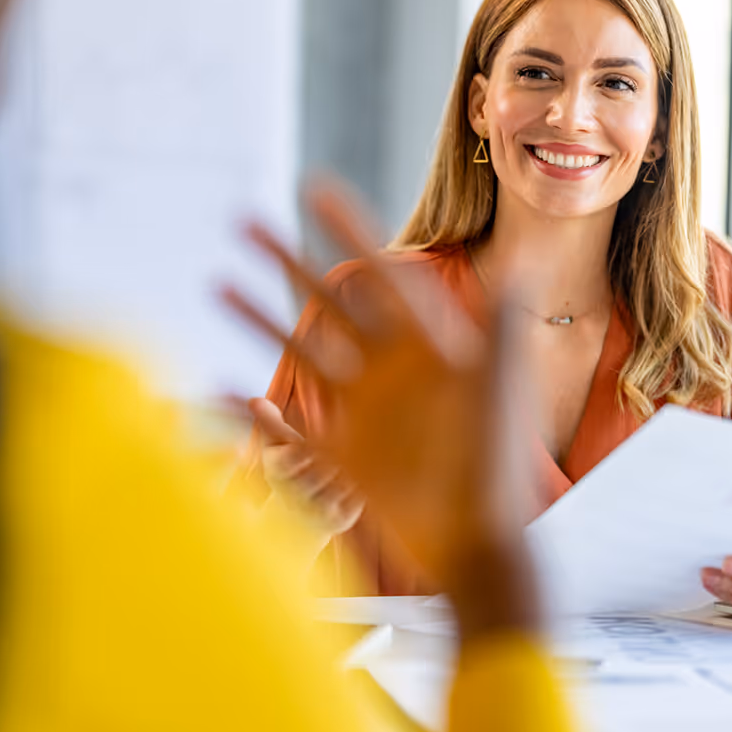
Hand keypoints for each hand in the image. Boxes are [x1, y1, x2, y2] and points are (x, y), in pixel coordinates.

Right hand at [224, 179, 539, 637]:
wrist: (483, 544)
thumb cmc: (498, 464)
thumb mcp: (501, 386)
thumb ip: (502, 327)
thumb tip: (517, 264)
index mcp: (426, 344)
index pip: (378, 273)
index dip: (347, 229)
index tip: (313, 187)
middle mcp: (388, 369)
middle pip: (327, 301)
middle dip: (287, 260)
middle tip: (244, 220)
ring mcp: (361, 412)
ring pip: (299, 352)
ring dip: (258, 316)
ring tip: (218, 281)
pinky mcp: (342, 458)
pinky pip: (287, 426)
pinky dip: (250, 409)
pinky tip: (215, 386)